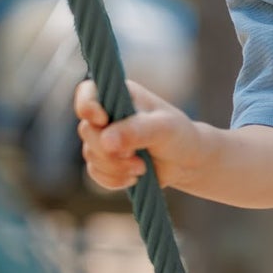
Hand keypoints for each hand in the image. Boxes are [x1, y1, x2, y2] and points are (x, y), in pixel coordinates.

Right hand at [73, 77, 204, 191]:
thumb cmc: (177, 135)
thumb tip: (106, 141)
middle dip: (109, 150)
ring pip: (90, 154)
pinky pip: (95, 172)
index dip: (87, 106)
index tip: (102, 120)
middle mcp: (106, 114)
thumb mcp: (162, 128)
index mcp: (118, 94)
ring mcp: (102, 138)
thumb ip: (136, 131)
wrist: (185, 162)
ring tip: (142, 167)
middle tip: (136, 157)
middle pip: (87, 130)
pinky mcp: (104, 160)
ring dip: (115, 167)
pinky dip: (113, 179)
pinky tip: (133, 178)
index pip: (87, 93)